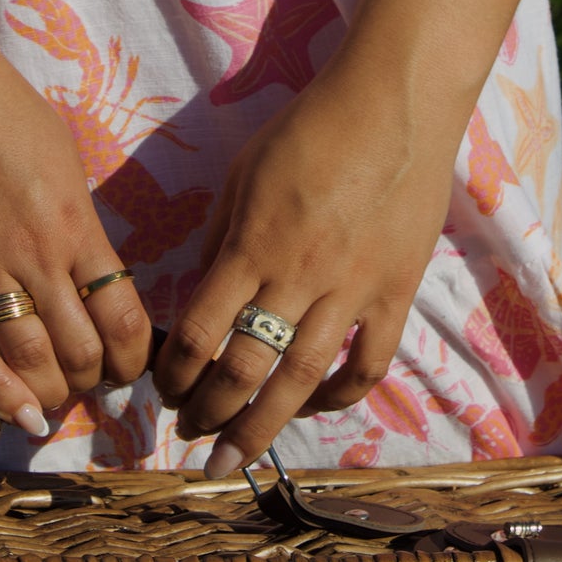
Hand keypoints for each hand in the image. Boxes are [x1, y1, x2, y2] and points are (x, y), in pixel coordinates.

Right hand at [0, 45, 150, 432]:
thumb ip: (79, 223)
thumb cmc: (2, 112)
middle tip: (95, 386)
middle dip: (96, 381)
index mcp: (76, 225)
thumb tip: (95, 273)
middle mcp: (35, 255)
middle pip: (81, 348)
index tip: (133, 366)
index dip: (136, 357)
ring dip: (54, 392)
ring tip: (61, 401)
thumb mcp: (64, 161)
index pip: (125, 316)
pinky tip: (23, 418)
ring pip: (29, 359)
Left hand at [152, 56, 461, 472]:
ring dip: (265, 424)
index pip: (201, 329)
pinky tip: (317, 406)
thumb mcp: (242, 172)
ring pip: (304, 377)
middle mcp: (298, 275)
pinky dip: (342, 394)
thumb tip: (201, 291)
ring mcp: (353, 288)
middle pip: (246, 367)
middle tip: (192, 436)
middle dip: (211, 412)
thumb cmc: (309, 129)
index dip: (176, 372)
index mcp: (252, 244)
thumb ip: (221, 237)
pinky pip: (369, 360)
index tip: (164, 390)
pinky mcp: (396, 289)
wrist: (393, 103)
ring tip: (239, 457)